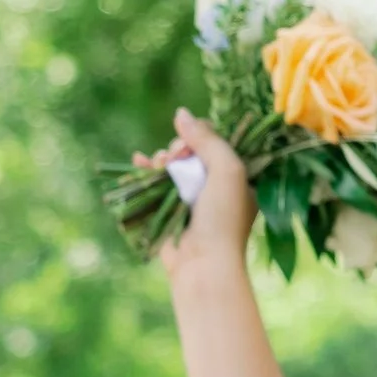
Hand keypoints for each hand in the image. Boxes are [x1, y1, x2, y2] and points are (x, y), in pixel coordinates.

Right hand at [144, 111, 254, 275]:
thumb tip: (181, 113)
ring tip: (159, 165)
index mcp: (238, 177)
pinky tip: (138, 161)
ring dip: (163, 159)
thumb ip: (207, 138)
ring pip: (173, 165)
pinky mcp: (171, 211)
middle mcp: (216, 187)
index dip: (201, 136)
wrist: (203, 263)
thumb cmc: (223, 217)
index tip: (192, 144)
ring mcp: (192, 199)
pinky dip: (147, 171)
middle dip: (179, 148)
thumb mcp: (227, 168)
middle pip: (192, 151)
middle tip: (174, 159)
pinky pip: (157, 184)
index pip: (217, 142)